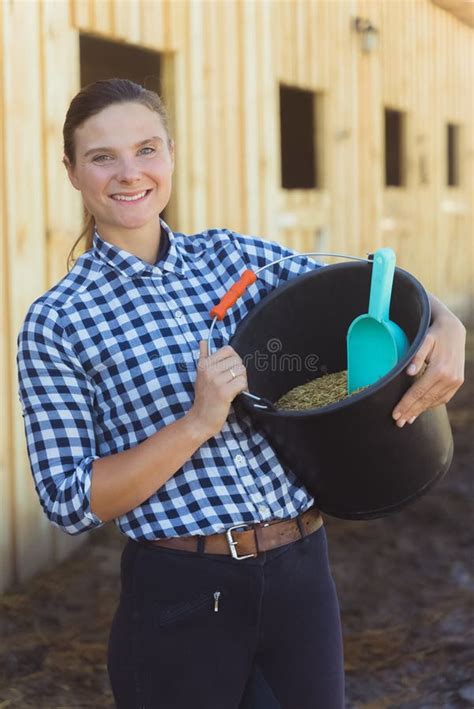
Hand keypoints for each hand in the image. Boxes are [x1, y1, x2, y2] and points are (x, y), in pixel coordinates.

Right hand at [187, 342, 247, 439]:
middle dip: (239, 371)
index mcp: (204, 364)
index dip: (234, 360)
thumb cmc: (204, 397)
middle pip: (237, 360)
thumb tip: (203, 341)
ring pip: (241, 371)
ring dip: (242, 381)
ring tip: (234, 389)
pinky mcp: (224, 392)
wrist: (200, 419)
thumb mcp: (200, 375)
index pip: (228, 350)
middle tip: (233, 382)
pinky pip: (242, 382)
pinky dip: (243, 389)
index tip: (229, 371)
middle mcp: (209, 370)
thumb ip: (203, 357)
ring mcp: (216, 381)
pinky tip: (236, 394)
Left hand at [392, 296, 465, 426]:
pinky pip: (444, 398)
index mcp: (439, 369)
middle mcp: (449, 378)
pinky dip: (431, 405)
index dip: (405, 404)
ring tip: (408, 419)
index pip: (418, 392)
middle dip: (411, 412)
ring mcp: (455, 381)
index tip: (395, 414)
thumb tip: (409, 373)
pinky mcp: (458, 382)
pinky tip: (421, 409)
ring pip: (435, 401)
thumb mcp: (424, 340)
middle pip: (425, 400)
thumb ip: (416, 356)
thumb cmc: (434, 334)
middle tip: (398, 423)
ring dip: (420, 411)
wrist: (454, 330)